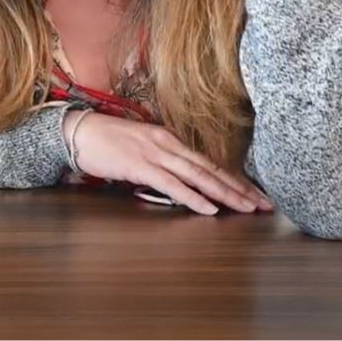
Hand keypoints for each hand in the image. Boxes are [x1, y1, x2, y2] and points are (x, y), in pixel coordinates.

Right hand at [68, 111, 272, 214]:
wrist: (76, 131)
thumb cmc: (104, 141)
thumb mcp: (139, 147)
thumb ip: (160, 161)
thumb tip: (177, 180)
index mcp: (169, 138)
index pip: (209, 162)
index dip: (234, 179)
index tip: (254, 194)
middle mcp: (167, 143)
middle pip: (211, 169)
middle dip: (240, 188)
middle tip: (265, 205)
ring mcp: (155, 154)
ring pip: (199, 176)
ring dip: (225, 194)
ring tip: (247, 208)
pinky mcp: (141, 166)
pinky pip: (173, 185)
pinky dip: (193, 197)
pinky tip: (210, 209)